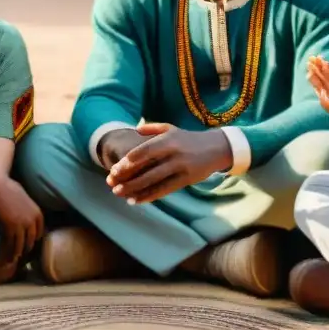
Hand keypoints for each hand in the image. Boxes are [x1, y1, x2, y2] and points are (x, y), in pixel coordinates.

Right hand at [0, 179, 44, 265]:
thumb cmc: (7, 187)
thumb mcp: (23, 196)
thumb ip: (26, 206)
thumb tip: (23, 209)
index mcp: (37, 212)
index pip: (39, 231)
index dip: (34, 238)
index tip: (30, 243)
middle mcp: (32, 220)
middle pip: (31, 240)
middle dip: (27, 248)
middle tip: (22, 254)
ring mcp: (22, 225)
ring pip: (22, 244)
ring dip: (18, 253)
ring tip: (13, 259)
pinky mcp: (11, 228)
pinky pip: (11, 243)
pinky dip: (10, 251)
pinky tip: (7, 256)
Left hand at [107, 125, 231, 204]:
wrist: (216, 148)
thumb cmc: (188, 138)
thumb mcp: (171, 128)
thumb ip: (152, 128)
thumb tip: (135, 130)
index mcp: (168, 139)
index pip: (145, 151)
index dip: (129, 160)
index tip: (115, 168)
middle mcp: (174, 154)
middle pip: (147, 168)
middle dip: (128, 177)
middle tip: (111, 184)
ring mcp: (181, 168)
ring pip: (154, 181)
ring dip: (135, 189)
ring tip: (120, 194)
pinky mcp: (187, 180)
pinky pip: (165, 190)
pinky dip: (150, 196)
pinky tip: (136, 200)